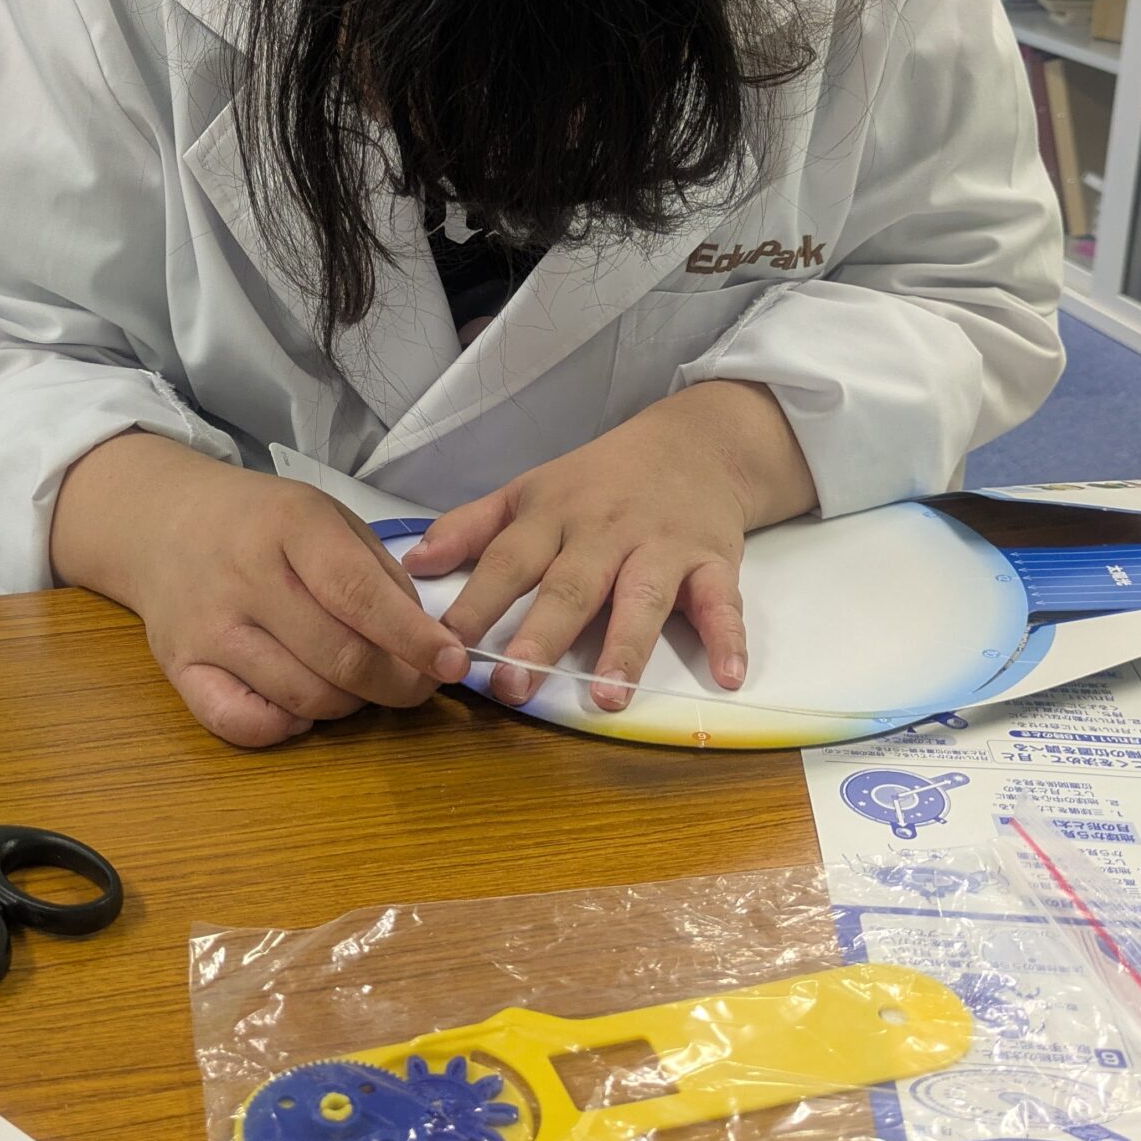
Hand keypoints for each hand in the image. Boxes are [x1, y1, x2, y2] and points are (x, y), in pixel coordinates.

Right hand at [51, 434, 468, 746]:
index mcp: (289, 527)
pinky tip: (301, 704)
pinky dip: (286, 727)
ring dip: (350, 704)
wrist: (162, 522)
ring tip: (358, 681)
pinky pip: (242, 724)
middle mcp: (244, 578)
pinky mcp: (179, 667)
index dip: (414, 638)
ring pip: (303, 698)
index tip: (453, 662)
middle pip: (340, 658)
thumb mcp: (326, 517)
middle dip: (397, 684)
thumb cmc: (261, 522)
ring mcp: (208, 628)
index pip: (360, 596)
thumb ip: (379, 574)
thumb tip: (426, 643)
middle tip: (418, 683)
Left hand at [401, 381, 814, 709]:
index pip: (506, 562)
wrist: (695, 441)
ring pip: (642, 597)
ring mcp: (661, 546)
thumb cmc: (600, 478)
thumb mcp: (531, 490)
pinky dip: (728, 636)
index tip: (441, 647)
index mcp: (553, 515)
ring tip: (609, 698)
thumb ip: (470, 526)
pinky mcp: (714, 560)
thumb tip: (411, 563)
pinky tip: (726, 675)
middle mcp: (604, 532)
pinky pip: (722, 600)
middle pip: (570, 585)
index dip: (473, 604)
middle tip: (515, 686)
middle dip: (541, 636)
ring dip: (626, 647)